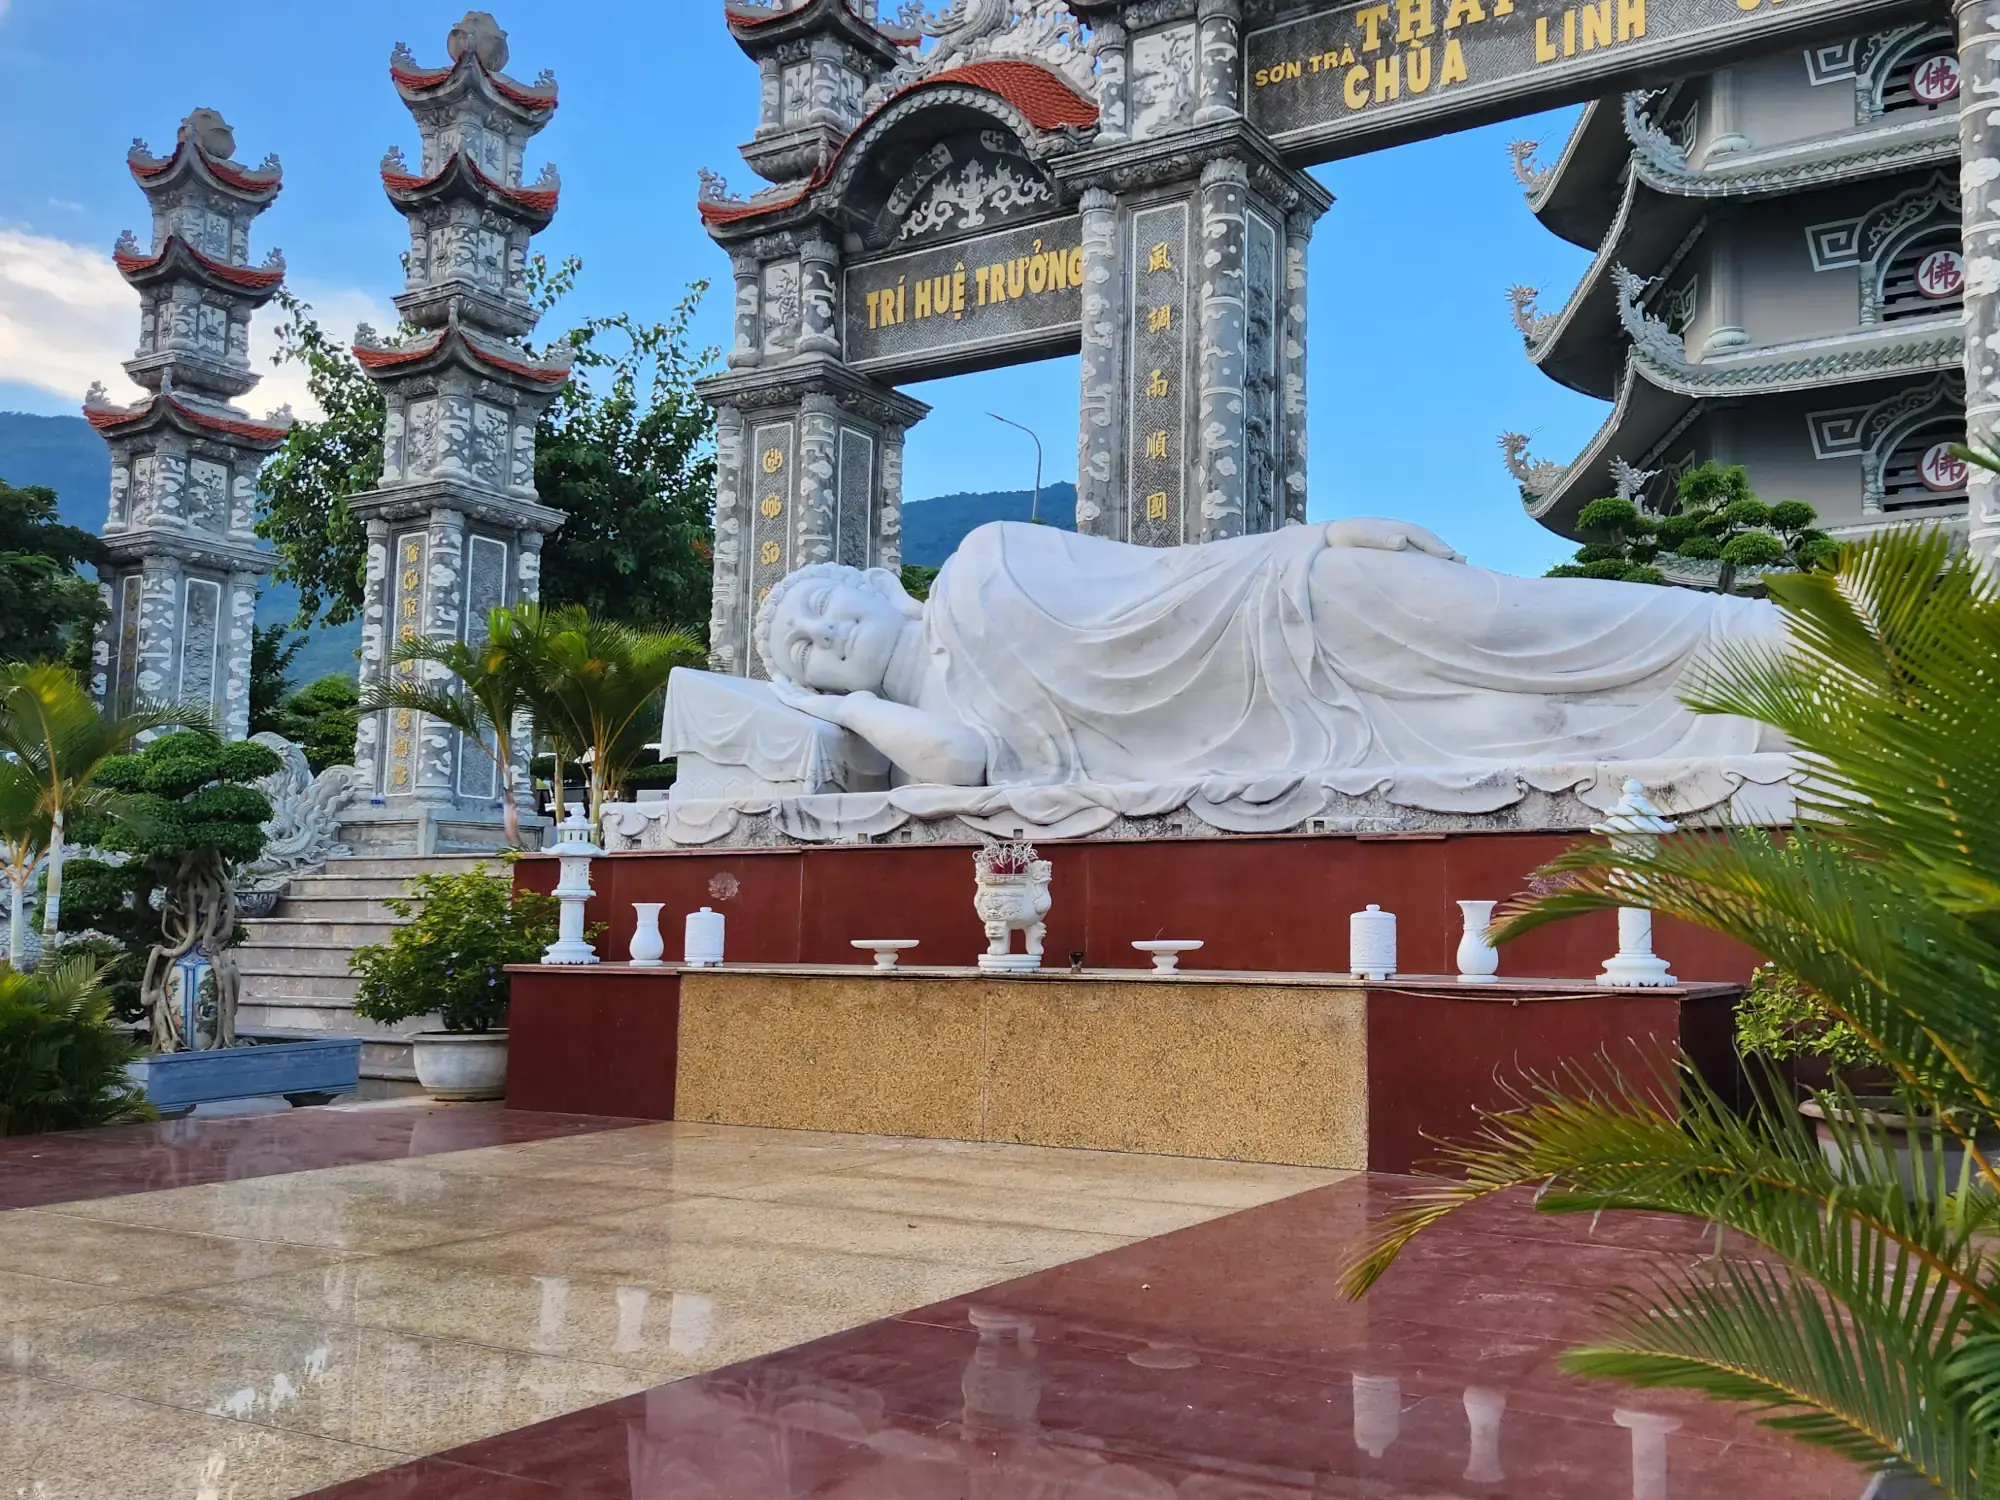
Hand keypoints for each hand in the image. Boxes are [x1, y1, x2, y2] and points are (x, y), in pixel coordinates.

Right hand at [769, 680, 868, 727]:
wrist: (857, 711)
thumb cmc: (861, 705)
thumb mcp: (855, 697)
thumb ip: (852, 695)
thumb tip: (858, 693)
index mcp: (827, 705)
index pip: (813, 697)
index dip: (803, 691)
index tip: (796, 685)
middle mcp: (816, 707)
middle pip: (798, 696)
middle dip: (788, 689)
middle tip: (777, 683)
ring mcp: (809, 707)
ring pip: (791, 696)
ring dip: (781, 688)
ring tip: (771, 682)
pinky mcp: (804, 705)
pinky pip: (788, 697)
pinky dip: (779, 691)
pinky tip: (771, 685)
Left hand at [1324, 517, 1465, 562]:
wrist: (1329, 539)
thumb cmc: (1342, 538)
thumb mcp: (1356, 535)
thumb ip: (1377, 537)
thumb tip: (1401, 541)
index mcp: (1391, 528)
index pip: (1417, 535)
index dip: (1433, 545)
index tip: (1449, 557)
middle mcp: (1399, 533)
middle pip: (1427, 541)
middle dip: (1444, 551)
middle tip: (1463, 563)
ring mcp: (1399, 543)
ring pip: (1424, 549)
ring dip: (1441, 557)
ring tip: (1460, 567)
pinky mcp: (1396, 554)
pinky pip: (1416, 557)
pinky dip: (1430, 562)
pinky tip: (1441, 572)